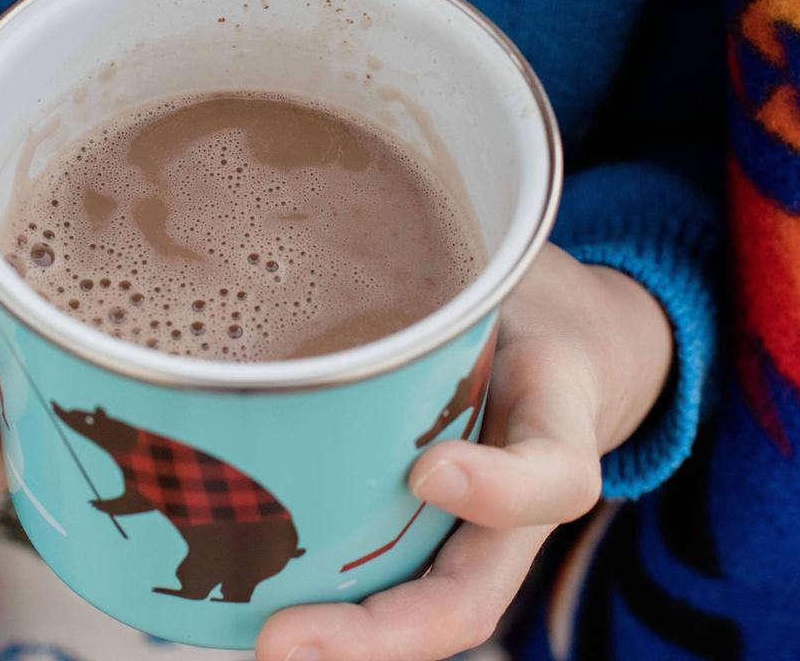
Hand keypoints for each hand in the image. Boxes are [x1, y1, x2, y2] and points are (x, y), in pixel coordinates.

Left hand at [257, 243, 673, 660]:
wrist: (568, 343)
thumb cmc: (527, 300)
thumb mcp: (516, 264)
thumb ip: (465, 258)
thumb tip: (346, 185)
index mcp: (556, 424)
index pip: (553, 476)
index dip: (499, 489)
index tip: (431, 469)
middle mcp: (516, 502)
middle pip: (465, 601)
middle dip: (377, 635)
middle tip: (278, 642)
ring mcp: (470, 532)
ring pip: (419, 612)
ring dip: (336, 641)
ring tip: (249, 639)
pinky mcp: (419, 531)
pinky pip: (375, 579)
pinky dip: (313, 599)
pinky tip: (231, 594)